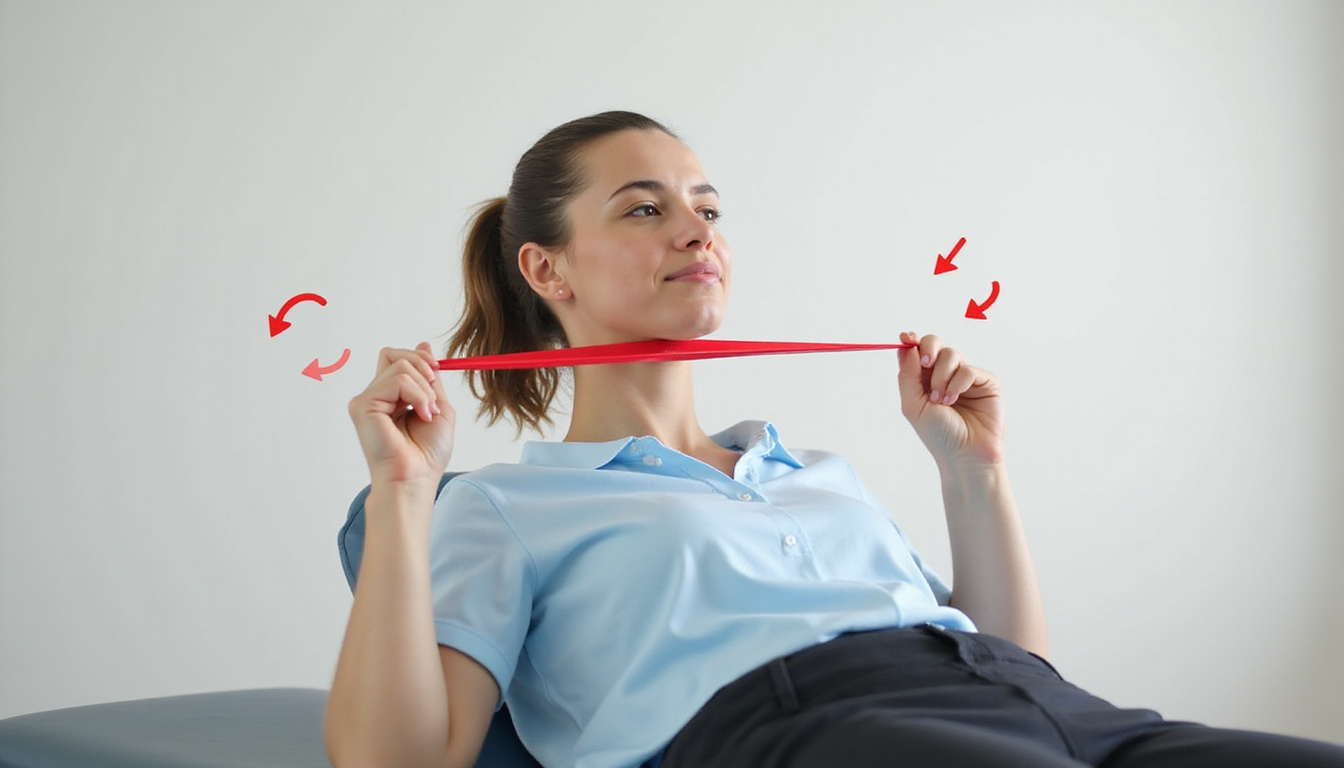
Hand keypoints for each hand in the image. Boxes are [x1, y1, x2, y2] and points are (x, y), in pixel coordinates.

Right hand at [348, 342, 455, 490]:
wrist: (417, 477)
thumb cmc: (427, 454)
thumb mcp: (438, 406)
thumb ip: (430, 378)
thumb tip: (424, 345)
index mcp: (392, 397)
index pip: (398, 359)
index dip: (418, 358)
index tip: (436, 370)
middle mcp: (376, 396)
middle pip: (394, 354)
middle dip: (422, 366)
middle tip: (434, 395)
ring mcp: (367, 400)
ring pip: (400, 366)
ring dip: (424, 388)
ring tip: (427, 413)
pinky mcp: (362, 405)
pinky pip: (396, 380)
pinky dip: (417, 394)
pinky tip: (420, 415)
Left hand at [896, 332, 1003, 467]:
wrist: (964, 455)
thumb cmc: (938, 435)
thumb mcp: (913, 404)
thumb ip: (908, 375)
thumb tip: (905, 347)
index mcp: (926, 380)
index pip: (919, 352)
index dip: (913, 341)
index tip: (906, 338)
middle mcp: (946, 375)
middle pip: (936, 344)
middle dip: (929, 349)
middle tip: (926, 363)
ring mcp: (967, 378)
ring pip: (952, 355)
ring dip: (942, 376)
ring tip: (941, 400)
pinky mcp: (986, 382)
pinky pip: (969, 369)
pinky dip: (958, 383)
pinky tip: (954, 400)